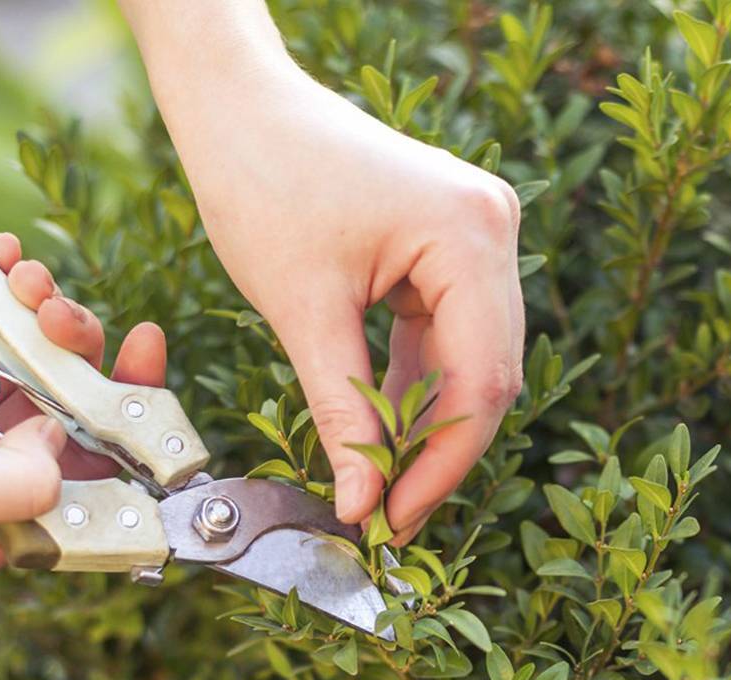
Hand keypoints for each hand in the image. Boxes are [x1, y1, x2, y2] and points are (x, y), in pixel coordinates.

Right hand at [0, 233, 166, 585]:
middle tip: (69, 311)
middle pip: (59, 418)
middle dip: (76, 357)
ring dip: (30, 315)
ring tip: (26, 273)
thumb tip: (59, 441)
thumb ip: (18, 482)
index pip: (88, 489)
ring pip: (16, 367)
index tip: (147, 362)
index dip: (129, 429)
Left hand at [122, 1, 525, 543]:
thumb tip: (363, 507)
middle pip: (487, 374)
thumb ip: (342, 413)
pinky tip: (381, 434)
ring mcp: (477, 235)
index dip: (441, 464)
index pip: (480, 379)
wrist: (237, 105)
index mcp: (471, 235)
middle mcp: (493, 229)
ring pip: (470, 361)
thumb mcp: (302, 310)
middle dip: (436, 451)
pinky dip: (414, 386)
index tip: (395, 523)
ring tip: (380, 488)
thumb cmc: (261, 182)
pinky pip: (446, 335)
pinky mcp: (450, 245)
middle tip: (387, 519)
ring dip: (425, 425)